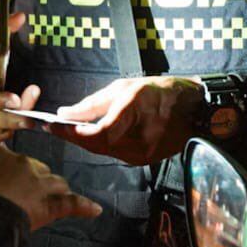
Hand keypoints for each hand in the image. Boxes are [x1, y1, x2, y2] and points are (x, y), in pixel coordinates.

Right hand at [0, 147, 102, 230]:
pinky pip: (72, 203)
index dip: (14, 151)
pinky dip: (84, 207)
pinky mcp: (50, 205)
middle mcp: (22, 162)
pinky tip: (94, 210)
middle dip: (33, 180)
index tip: (19, 141)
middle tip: (23, 197)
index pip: (11, 147)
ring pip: (55, 182)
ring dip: (55, 190)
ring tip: (55, 199)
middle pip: (37, 168)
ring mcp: (39, 183)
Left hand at [43, 77, 203, 166]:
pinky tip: (92, 136)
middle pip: (97, 146)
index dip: (72, 132)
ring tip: (69, 130)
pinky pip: (115, 154)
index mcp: (134, 112)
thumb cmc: (159, 91)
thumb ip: (92, 104)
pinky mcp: (145, 159)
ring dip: (85, 142)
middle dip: (73, 137)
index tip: (53, 125)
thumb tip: (64, 113)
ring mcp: (144, 152)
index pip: (97, 132)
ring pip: (104, 152)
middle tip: (54, 128)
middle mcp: (140, 137)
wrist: (193, 108)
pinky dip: (101, 146)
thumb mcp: (123, 88)